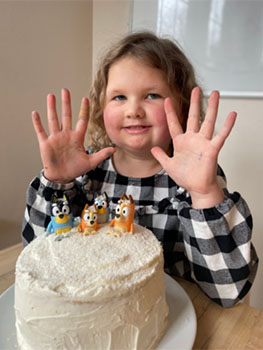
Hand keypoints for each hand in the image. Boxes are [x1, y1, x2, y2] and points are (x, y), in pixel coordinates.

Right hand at [32, 89, 114, 183]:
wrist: (62, 177)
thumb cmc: (76, 169)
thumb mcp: (91, 162)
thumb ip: (101, 155)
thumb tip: (114, 150)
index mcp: (77, 138)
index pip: (81, 121)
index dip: (84, 110)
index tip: (85, 99)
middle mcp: (66, 135)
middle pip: (66, 116)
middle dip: (66, 103)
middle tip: (65, 90)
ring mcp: (56, 138)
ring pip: (53, 120)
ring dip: (52, 108)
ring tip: (51, 96)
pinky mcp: (46, 144)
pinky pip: (41, 131)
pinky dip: (37, 123)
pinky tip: (35, 113)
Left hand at [151, 87, 236, 208]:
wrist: (197, 188)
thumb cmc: (185, 177)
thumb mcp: (168, 165)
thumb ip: (161, 156)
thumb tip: (153, 149)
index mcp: (181, 142)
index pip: (174, 124)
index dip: (170, 112)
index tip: (167, 100)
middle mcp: (192, 139)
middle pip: (194, 117)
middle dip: (194, 103)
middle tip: (195, 89)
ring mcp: (203, 143)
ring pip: (208, 121)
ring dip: (212, 107)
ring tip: (214, 94)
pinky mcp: (212, 149)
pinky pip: (221, 135)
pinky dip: (227, 125)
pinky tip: (231, 114)